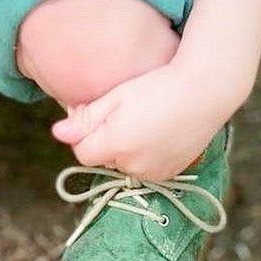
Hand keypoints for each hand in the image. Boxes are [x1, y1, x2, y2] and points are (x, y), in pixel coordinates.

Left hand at [50, 63, 224, 182]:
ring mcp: (155, 173)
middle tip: (124, 111)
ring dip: (125, 148)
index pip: (82, 152)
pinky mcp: (170, 173)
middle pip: (103, 158)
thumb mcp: (116, 96)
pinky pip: (145, 168)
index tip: (97, 111)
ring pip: (124, 164)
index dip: (85, 132)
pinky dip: (145, 154)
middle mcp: (134, 165)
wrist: (203, 92)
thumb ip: (85, 119)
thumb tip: (57, 133)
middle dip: (106, 139)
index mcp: (116, 145)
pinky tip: (156, 130)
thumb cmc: (156, 86)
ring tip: (143, 119)